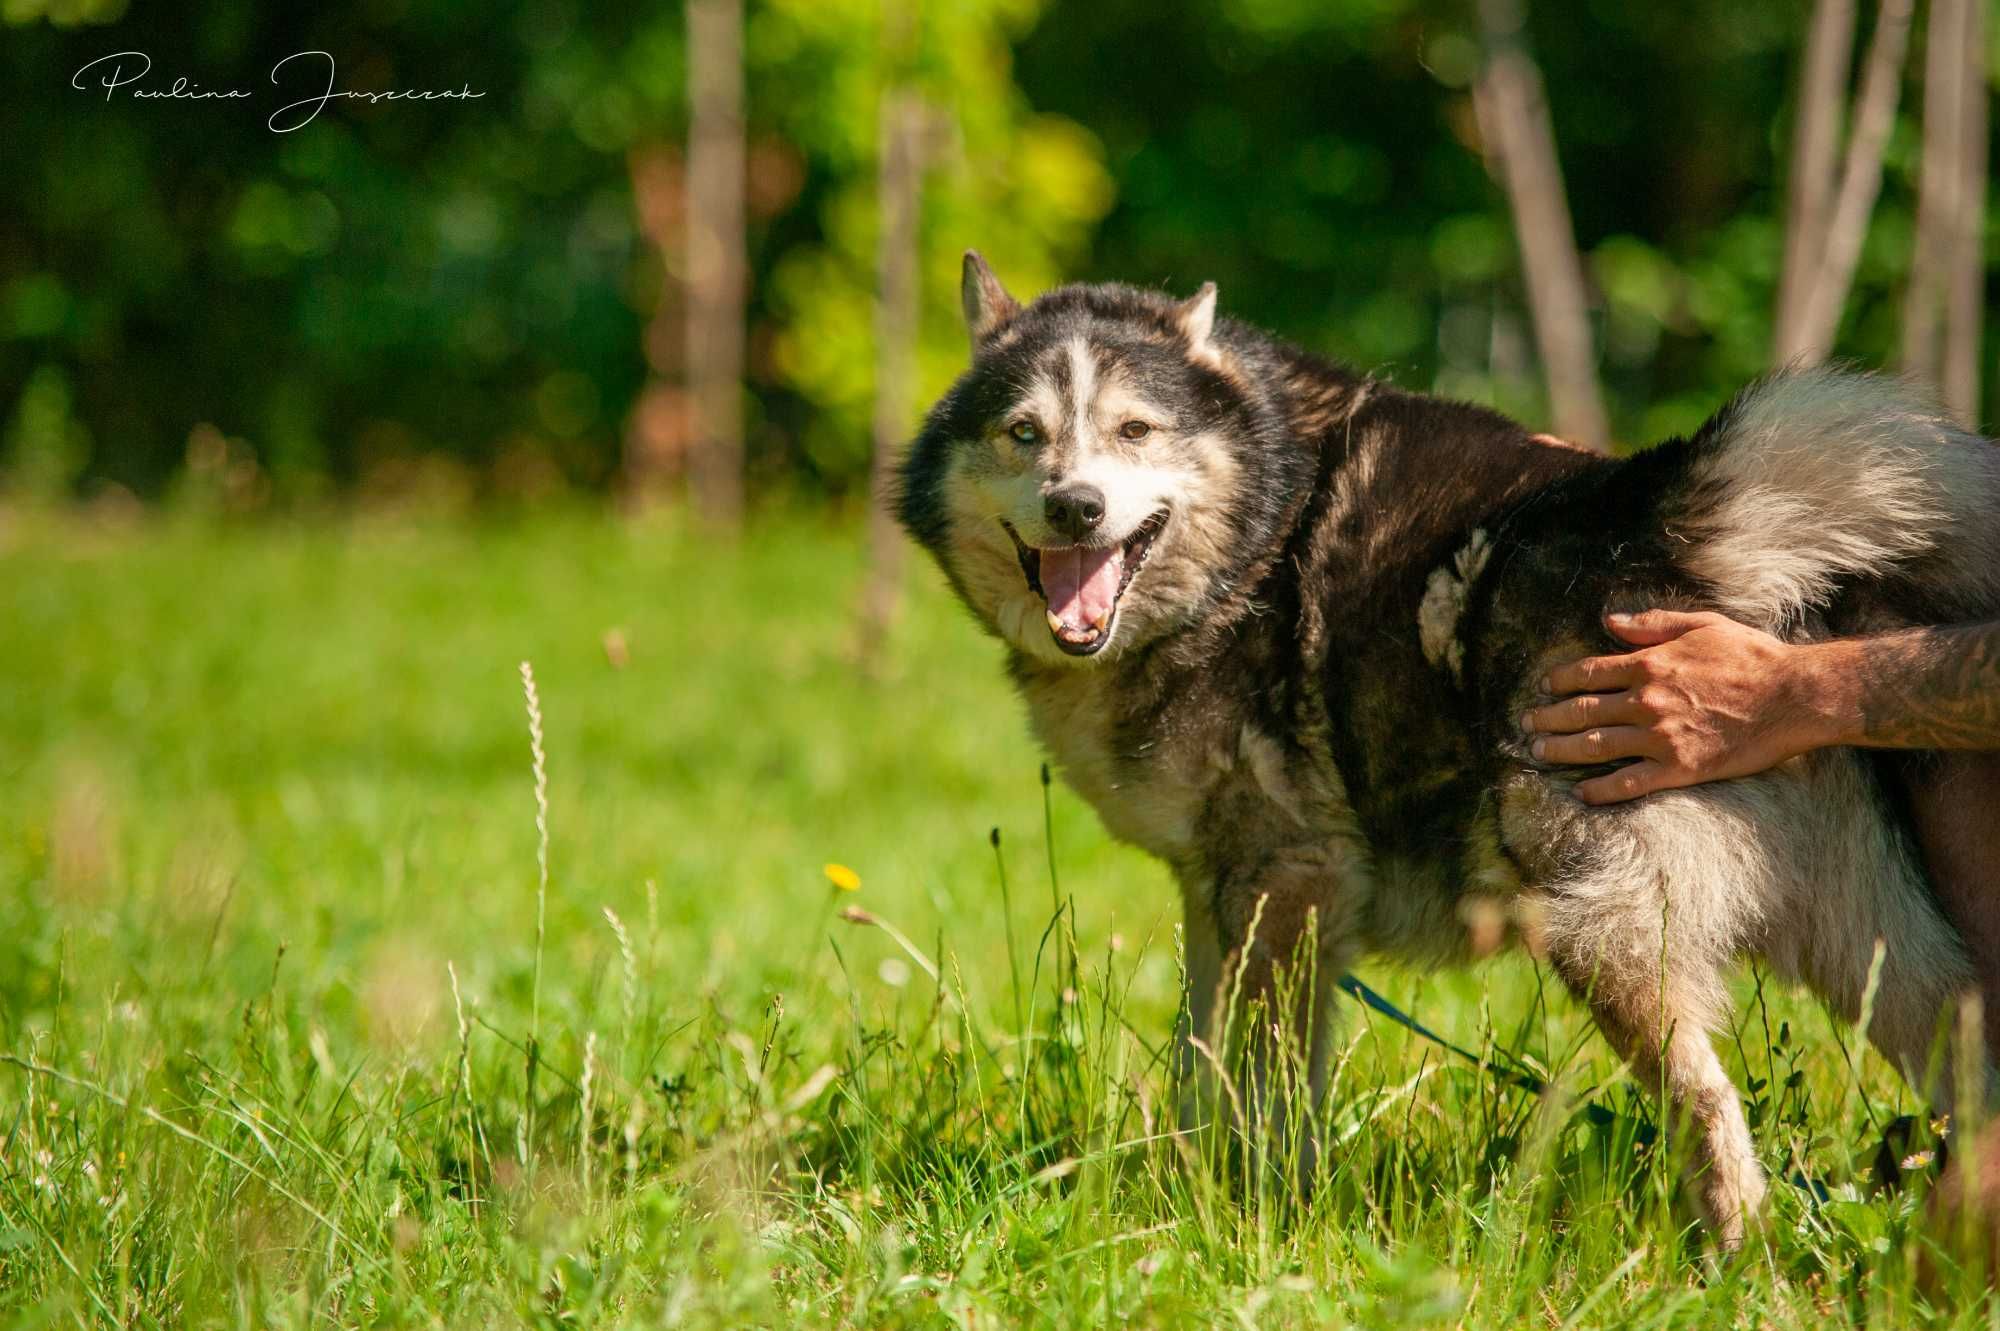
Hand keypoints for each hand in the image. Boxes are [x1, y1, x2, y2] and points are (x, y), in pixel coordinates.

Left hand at [1520, 610, 1839, 804]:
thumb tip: (1608, 621)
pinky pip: (1628, 783)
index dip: (1560, 681)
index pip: (1589, 672)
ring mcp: (1660, 737)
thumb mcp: (1702, 624)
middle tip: (1527, 723)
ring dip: (1561, 749)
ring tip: (1539, 751)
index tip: (1544, 687)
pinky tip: (1581, 793)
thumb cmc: (1752, 656)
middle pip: (1583, 710)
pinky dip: (1600, 790)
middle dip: (1549, 717)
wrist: (1793, 696)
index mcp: (1650, 665)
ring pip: (1596, 746)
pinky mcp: (1679, 768)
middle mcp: (1647, 701)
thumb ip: (1652, 625)